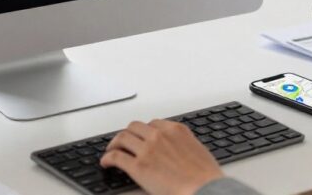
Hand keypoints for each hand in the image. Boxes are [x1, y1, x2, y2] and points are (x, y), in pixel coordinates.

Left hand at [101, 119, 222, 194]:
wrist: (204, 189)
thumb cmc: (205, 176)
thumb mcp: (197, 149)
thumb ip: (183, 144)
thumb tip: (178, 147)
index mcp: (175, 130)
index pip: (152, 123)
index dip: (143, 131)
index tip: (140, 136)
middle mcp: (159, 135)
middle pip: (134, 127)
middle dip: (127, 134)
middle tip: (123, 142)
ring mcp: (147, 150)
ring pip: (122, 138)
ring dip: (114, 144)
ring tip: (111, 150)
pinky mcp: (138, 166)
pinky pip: (116, 157)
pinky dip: (108, 158)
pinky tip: (106, 163)